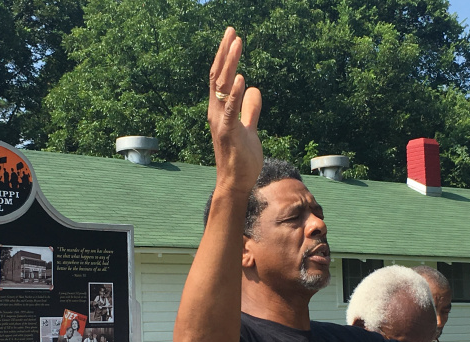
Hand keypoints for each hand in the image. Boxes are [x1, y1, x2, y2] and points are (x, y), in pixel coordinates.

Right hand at [208, 27, 262, 198]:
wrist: (235, 183)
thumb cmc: (241, 158)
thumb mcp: (249, 129)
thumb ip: (250, 110)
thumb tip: (254, 90)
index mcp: (220, 111)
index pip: (220, 78)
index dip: (225, 57)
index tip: (232, 37)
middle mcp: (216, 113)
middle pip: (218, 77)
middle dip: (225, 53)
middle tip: (232, 31)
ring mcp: (221, 123)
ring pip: (223, 88)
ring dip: (230, 65)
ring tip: (237, 44)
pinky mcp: (229, 134)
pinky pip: (230, 111)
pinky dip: (235, 95)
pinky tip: (242, 79)